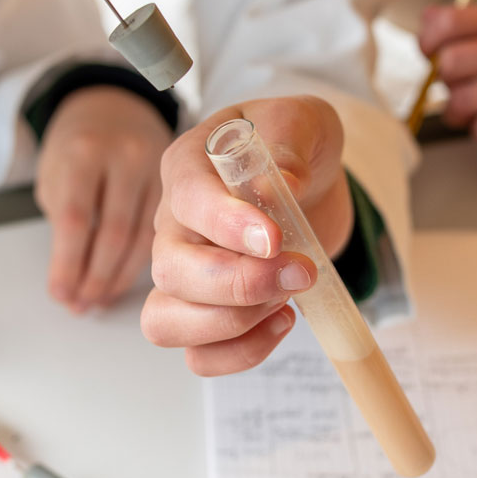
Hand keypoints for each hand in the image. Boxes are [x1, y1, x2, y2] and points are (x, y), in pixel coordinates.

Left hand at [34, 86, 171, 312]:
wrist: (115, 107)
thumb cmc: (78, 143)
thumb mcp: (56, 171)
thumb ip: (63, 219)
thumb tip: (68, 282)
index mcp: (85, 151)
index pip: (76, 218)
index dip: (68, 264)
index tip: (60, 293)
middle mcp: (125, 157)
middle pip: (113, 233)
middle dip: (94, 278)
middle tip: (80, 304)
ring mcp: (157, 170)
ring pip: (141, 239)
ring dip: (118, 279)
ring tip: (98, 300)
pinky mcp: (177, 185)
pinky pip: (159, 233)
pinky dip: (140, 264)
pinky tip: (123, 282)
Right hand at [142, 97, 352, 375]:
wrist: (310, 180)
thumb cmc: (295, 145)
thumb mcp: (303, 121)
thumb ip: (289, 140)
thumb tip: (283, 183)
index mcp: (188, 167)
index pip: (187, 200)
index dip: (226, 225)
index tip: (274, 239)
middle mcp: (174, 225)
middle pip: (169, 271)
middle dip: (237, 285)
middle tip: (300, 272)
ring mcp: (183, 275)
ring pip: (166, 322)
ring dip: (232, 324)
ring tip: (286, 301)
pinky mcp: (206, 313)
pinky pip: (199, 356)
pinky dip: (241, 352)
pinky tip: (283, 320)